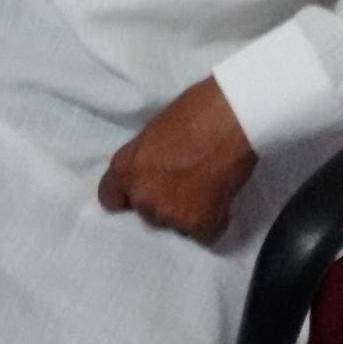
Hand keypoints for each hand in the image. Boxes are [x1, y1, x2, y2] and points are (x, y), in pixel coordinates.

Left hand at [97, 77, 256, 244]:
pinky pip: (203, 234)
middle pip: (146, 212)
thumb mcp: (154, 131)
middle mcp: (143, 198)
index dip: (128, 194)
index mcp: (126, 170)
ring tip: (206, 188)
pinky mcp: (202, 227)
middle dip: (162, 201)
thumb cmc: (195, 109)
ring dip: (187, 212)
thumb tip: (150, 172)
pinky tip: (220, 198)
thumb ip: (145, 160)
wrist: (232, 118)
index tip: (143, 189)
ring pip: (175, 224)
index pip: (110, 199)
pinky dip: (211, 221)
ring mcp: (172, 216)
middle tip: (184, 181)